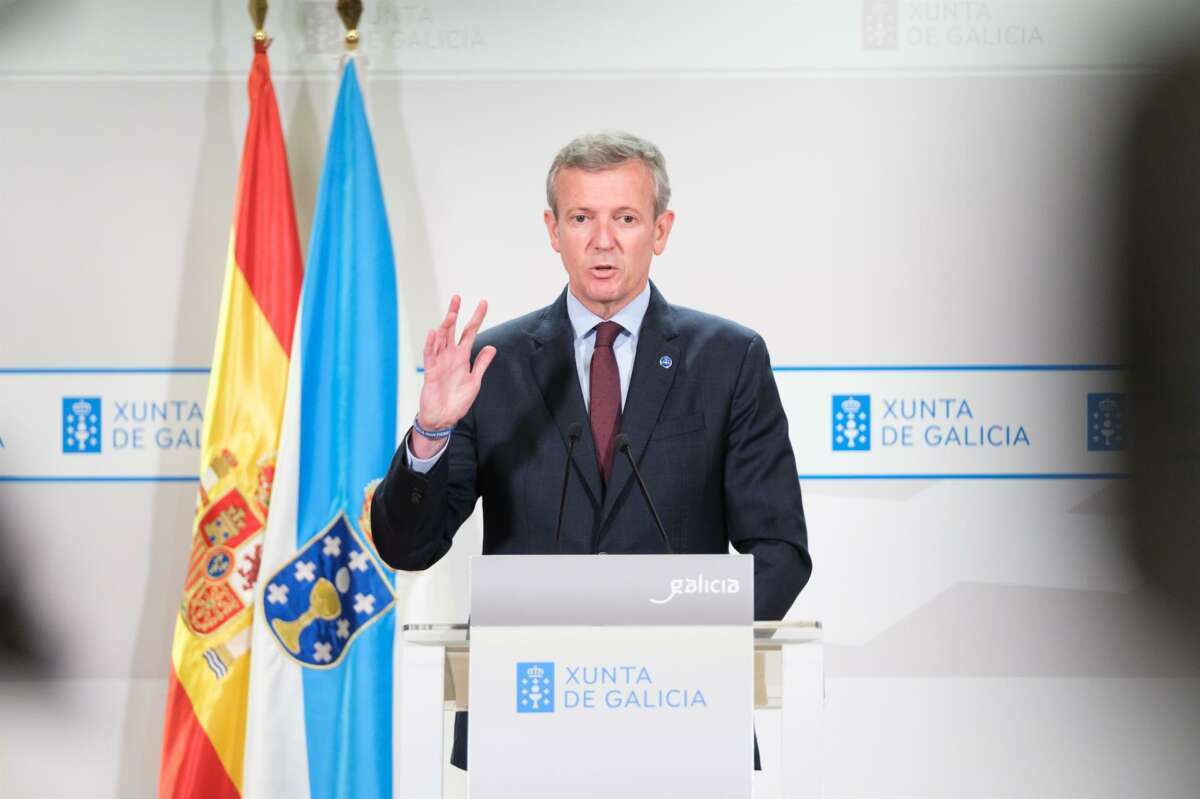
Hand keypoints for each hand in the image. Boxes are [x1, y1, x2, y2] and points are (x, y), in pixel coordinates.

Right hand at [413, 295, 496, 454]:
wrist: (444, 418)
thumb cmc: (457, 400)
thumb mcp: (475, 381)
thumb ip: (482, 364)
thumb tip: (492, 347)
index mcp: (462, 357)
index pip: (470, 332)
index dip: (476, 318)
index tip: (483, 303)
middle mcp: (450, 356)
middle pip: (452, 330)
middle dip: (455, 313)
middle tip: (458, 297)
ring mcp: (439, 362)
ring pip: (441, 339)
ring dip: (445, 326)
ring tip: (452, 313)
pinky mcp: (431, 372)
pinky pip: (430, 355)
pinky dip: (431, 344)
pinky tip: (434, 332)